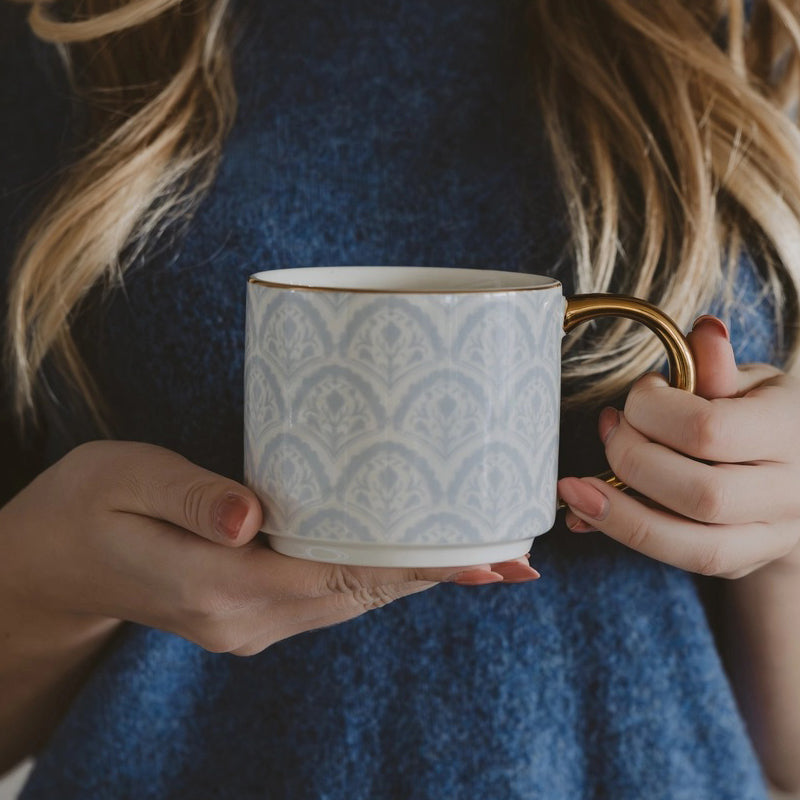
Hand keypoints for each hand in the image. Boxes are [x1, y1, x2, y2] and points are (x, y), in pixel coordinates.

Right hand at [1, 441, 537, 655]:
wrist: (49, 564)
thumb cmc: (83, 510)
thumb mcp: (124, 480)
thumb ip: (190, 495)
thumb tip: (252, 516)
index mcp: (217, 585)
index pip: (339, 576)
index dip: (415, 566)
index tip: (479, 558)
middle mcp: (245, 617)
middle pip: (361, 594)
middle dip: (435, 575)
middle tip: (508, 556)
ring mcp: (249, 623)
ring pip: (352, 599)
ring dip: (415, 579)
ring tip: (479, 559)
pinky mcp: (249, 611)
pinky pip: (330, 595)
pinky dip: (377, 577)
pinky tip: (407, 558)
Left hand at [557, 316, 799, 578]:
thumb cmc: (762, 417)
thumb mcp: (752, 382)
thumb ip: (721, 367)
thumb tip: (705, 331)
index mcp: (790, 432)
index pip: (710, 430)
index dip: (655, 411)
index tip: (640, 393)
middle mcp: (789, 492)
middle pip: (700, 494)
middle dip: (633, 460)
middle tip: (610, 429)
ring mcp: (769, 537)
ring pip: (690, 544)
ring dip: (617, 514)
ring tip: (572, 487)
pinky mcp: (738, 563)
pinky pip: (678, 560)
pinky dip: (623, 535)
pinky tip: (585, 513)